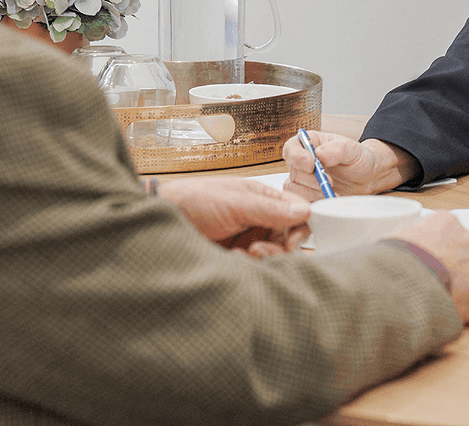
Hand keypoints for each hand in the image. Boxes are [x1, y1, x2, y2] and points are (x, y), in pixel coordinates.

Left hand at [160, 177, 311, 256]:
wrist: (164, 219)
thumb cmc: (195, 200)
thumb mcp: (235, 202)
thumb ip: (269, 208)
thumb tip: (304, 210)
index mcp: (264, 199)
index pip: (297, 212)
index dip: (300, 227)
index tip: (292, 241)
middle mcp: (260, 220)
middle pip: (289, 239)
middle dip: (281, 248)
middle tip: (260, 250)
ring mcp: (249, 240)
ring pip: (275, 257)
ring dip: (265, 259)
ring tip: (246, 255)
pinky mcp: (238, 259)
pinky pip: (257, 269)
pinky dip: (250, 268)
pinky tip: (234, 260)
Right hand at [282, 132, 416, 200]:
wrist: (367, 177)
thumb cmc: (357, 158)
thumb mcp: (351, 148)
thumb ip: (336, 149)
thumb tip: (319, 154)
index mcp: (309, 144)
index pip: (291, 148)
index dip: (297, 157)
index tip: (311, 164)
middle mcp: (302, 163)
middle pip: (293, 172)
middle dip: (311, 180)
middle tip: (330, 183)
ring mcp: (304, 183)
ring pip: (295, 191)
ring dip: (313, 194)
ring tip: (333, 193)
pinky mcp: (309, 199)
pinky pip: (303, 204)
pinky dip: (315, 205)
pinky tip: (329, 202)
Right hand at [391, 211, 468, 324]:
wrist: (407, 281)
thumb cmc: (399, 258)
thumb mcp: (398, 237)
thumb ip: (413, 236)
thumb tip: (412, 244)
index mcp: (447, 221)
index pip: (448, 232)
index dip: (438, 249)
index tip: (431, 260)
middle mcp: (468, 238)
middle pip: (464, 253)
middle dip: (453, 266)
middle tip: (436, 280)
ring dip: (461, 286)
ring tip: (440, 298)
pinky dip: (464, 307)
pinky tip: (446, 310)